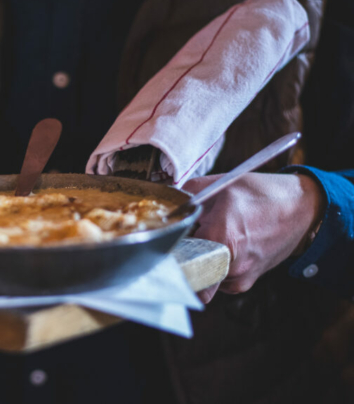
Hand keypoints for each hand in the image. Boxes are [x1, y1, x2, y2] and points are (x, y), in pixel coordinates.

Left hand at [182, 172, 323, 302]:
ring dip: (199, 260)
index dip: (169, 249)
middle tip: (185, 238)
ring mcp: (239, 276)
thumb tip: (168, 205)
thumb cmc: (261, 194)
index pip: (178, 257)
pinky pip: (217, 280)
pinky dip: (214, 266)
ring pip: (202, 275)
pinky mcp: (246, 282)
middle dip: (181, 254)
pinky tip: (222, 248)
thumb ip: (186, 194)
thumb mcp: (220, 184)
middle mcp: (230, 263)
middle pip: (187, 268)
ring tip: (210, 239)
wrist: (301, 209)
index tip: (167, 241)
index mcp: (221, 237)